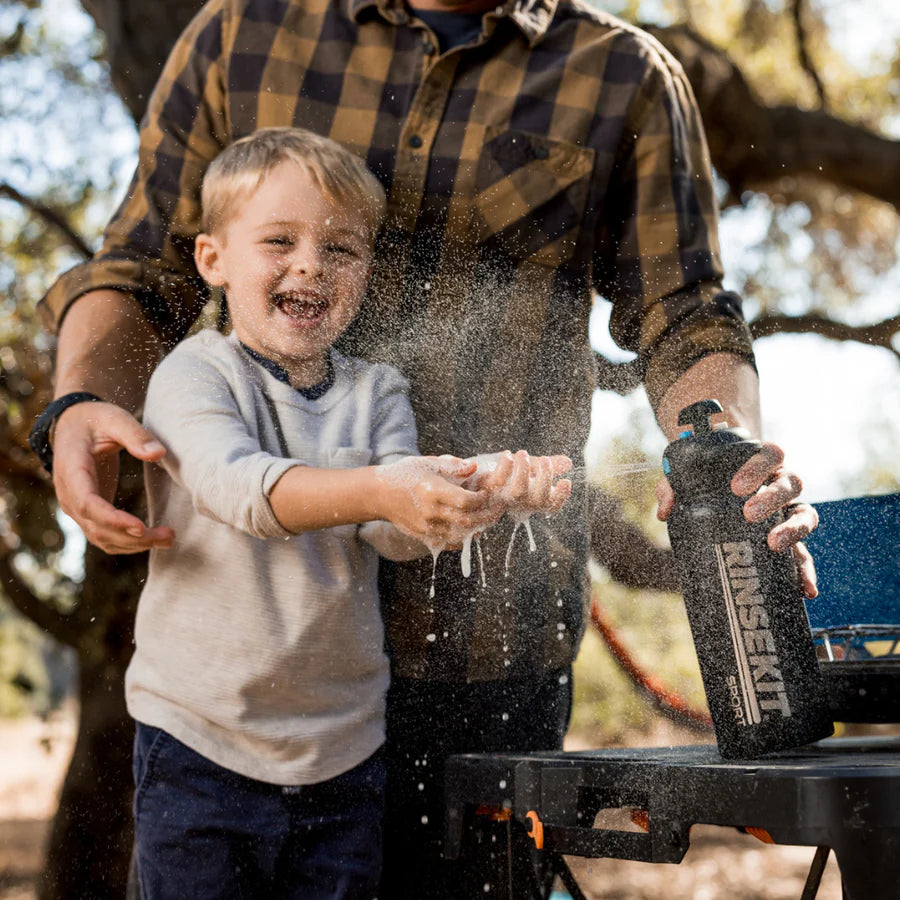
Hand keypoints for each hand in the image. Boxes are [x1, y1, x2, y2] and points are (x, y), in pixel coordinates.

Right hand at [52, 401, 174, 553]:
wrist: (73, 425)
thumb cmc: (95, 419)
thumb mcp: (114, 418)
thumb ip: (135, 435)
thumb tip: (158, 453)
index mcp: (71, 470)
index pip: (87, 503)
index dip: (112, 519)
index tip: (140, 527)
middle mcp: (69, 495)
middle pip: (97, 527)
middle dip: (133, 537)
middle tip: (168, 536)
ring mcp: (77, 506)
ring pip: (101, 537)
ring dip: (134, 544)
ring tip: (168, 539)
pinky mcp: (89, 511)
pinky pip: (104, 535)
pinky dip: (127, 542)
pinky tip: (153, 539)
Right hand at [376, 455, 501, 546]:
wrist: (379, 494)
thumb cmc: (405, 474)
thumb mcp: (428, 463)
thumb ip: (452, 466)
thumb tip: (474, 467)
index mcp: (433, 491)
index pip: (465, 501)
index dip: (481, 499)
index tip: (486, 493)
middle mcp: (430, 512)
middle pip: (467, 521)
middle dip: (486, 517)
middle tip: (496, 509)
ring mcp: (426, 527)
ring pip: (461, 535)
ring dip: (477, 528)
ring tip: (486, 519)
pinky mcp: (423, 536)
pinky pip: (449, 542)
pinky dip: (463, 537)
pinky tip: (470, 528)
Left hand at [468, 450, 572, 517]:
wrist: (463, 476)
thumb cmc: (497, 472)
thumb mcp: (525, 467)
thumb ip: (546, 466)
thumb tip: (569, 463)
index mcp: (528, 499)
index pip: (549, 505)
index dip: (560, 497)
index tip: (566, 482)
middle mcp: (515, 501)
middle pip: (538, 500)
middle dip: (545, 479)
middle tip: (544, 460)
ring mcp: (499, 495)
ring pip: (517, 492)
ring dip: (524, 472)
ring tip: (523, 453)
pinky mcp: (483, 486)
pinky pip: (496, 480)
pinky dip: (505, 467)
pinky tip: (507, 455)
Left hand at [656, 441, 818, 597]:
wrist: (716, 501)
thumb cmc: (705, 485)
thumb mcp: (687, 480)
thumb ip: (673, 489)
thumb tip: (664, 512)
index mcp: (761, 463)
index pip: (770, 454)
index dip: (758, 467)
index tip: (737, 486)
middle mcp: (780, 485)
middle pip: (792, 482)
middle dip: (772, 498)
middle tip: (748, 514)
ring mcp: (789, 512)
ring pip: (806, 514)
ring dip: (794, 530)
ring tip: (775, 546)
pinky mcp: (791, 540)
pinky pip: (804, 554)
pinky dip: (806, 571)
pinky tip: (805, 590)